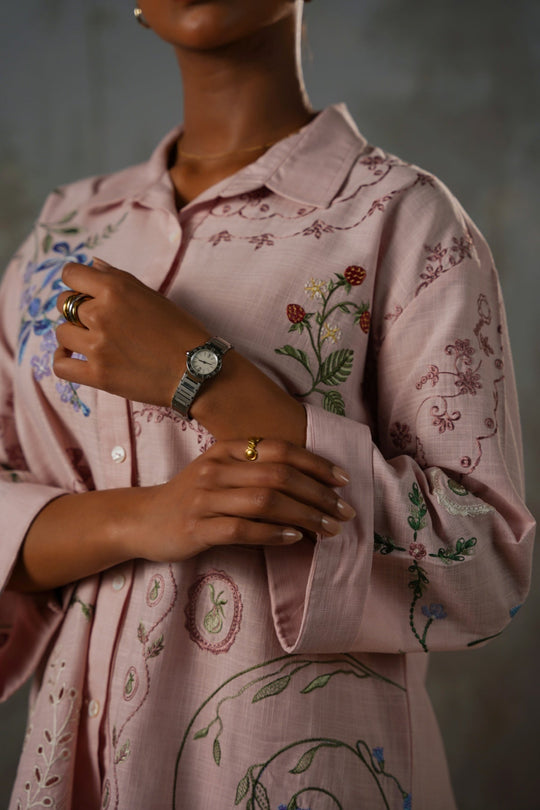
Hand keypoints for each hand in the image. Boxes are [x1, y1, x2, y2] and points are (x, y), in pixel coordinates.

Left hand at [54, 258, 207, 405]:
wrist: (198, 371)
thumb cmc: (182, 331)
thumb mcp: (153, 295)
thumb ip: (118, 279)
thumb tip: (93, 264)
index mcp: (115, 289)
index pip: (71, 274)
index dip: (77, 282)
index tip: (86, 292)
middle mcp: (101, 314)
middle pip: (63, 303)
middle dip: (76, 309)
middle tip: (97, 320)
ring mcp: (97, 346)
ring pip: (61, 333)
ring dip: (74, 335)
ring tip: (94, 341)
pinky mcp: (98, 375)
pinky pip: (60, 365)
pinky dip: (63, 360)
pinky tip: (74, 356)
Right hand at [131, 439, 354, 561]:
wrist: (142, 520)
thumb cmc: (192, 497)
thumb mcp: (221, 473)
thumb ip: (257, 473)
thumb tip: (311, 490)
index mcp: (227, 450)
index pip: (280, 449)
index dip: (316, 464)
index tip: (343, 480)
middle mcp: (217, 469)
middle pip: (279, 475)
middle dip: (318, 494)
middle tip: (343, 512)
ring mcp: (205, 498)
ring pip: (265, 502)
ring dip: (304, 516)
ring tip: (328, 530)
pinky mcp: (197, 528)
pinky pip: (242, 529)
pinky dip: (273, 534)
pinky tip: (294, 539)